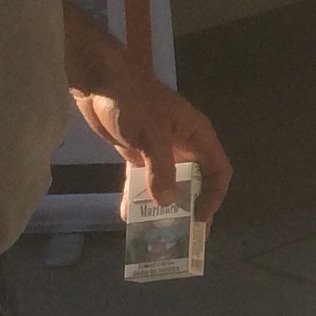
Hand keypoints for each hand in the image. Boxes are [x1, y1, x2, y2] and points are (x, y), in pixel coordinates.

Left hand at [60, 3, 230, 218]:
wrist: (98, 81)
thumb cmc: (132, 101)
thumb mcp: (150, 135)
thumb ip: (160, 169)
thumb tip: (169, 202)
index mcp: (196, 135)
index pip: (217, 169)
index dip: (213, 194)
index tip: (200, 217)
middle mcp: (182, 144)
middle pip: (194, 180)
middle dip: (188, 206)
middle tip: (181, 234)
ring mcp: (159, 149)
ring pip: (167, 182)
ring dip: (161, 205)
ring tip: (155, 231)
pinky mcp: (136, 151)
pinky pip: (141, 179)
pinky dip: (136, 195)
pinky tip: (127, 214)